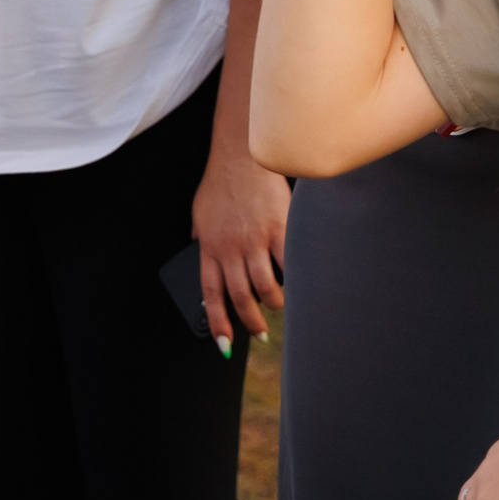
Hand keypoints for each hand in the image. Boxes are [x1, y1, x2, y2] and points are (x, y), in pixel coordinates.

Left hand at [192, 147, 288, 343]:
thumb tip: (198, 248)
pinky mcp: (278, 229)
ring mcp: (254, 240)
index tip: (225, 344)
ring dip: (274, 303)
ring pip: (265, 287)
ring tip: (278, 305)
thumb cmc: (221, 181)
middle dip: (251, 321)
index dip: (218, 322)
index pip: (211, 294)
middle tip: (260, 332)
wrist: (241, 155)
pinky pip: (288, 264)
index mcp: (209, 247)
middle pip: (240, 297)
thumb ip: (202, 236)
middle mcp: (230, 248)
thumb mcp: (200, 212)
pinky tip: (300, 285)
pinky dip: (295, 280)